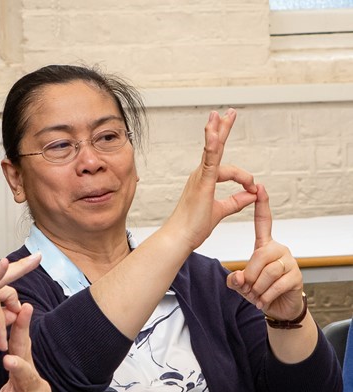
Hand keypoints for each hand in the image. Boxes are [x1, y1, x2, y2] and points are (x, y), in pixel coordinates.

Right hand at [162, 109, 257, 251]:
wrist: (180, 237)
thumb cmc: (193, 227)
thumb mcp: (221, 211)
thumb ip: (237, 201)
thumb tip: (252, 194)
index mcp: (204, 181)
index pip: (229, 170)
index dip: (245, 178)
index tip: (253, 189)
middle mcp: (200, 175)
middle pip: (215, 147)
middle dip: (222, 129)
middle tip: (228, 113)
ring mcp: (200, 177)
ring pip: (212, 149)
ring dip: (217, 131)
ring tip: (221, 114)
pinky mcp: (202, 182)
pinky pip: (209, 159)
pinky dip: (211, 145)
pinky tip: (213, 132)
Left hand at [227, 184, 303, 318]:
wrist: (278, 307)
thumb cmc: (258, 290)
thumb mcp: (241, 284)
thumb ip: (235, 279)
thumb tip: (239, 277)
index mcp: (265, 245)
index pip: (264, 221)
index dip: (262, 205)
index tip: (259, 187)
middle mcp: (279, 249)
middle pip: (259, 256)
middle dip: (249, 275)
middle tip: (248, 287)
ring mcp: (290, 262)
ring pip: (268, 271)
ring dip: (257, 287)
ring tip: (256, 294)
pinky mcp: (297, 277)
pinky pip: (276, 284)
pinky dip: (265, 296)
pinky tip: (263, 300)